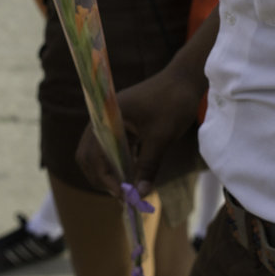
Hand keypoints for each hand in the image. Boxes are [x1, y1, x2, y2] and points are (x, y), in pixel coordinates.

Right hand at [76, 66, 204, 196]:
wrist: (186, 79)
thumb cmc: (173, 104)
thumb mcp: (161, 138)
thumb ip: (148, 166)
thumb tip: (140, 194)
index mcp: (106, 118)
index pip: (94, 154)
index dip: (106, 178)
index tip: (123, 195)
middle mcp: (102, 120)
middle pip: (88, 156)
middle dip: (100, 178)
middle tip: (121, 196)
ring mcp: (111, 123)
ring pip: (98, 154)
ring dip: (108, 172)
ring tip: (126, 190)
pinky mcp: (121, 125)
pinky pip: (111, 149)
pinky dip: (118, 164)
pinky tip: (132, 176)